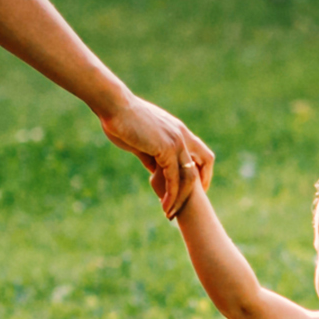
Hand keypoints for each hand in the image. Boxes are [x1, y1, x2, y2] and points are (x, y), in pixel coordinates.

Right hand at [98, 93, 214, 219]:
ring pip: (189, 176)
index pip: (201, 153)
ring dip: (181, 197)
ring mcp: (176, 141)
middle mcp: (182, 135)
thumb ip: (151, 156)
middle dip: (199, 187)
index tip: (194, 188)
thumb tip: (154, 171)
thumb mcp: (141, 141)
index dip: (201, 171)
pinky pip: (174, 178)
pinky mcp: (166, 149)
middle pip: (204, 163)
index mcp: (178, 130)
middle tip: (188, 205)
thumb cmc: (121, 120)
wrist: (114, 106)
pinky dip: (171, 194)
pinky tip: (164, 205)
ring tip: (170, 213)